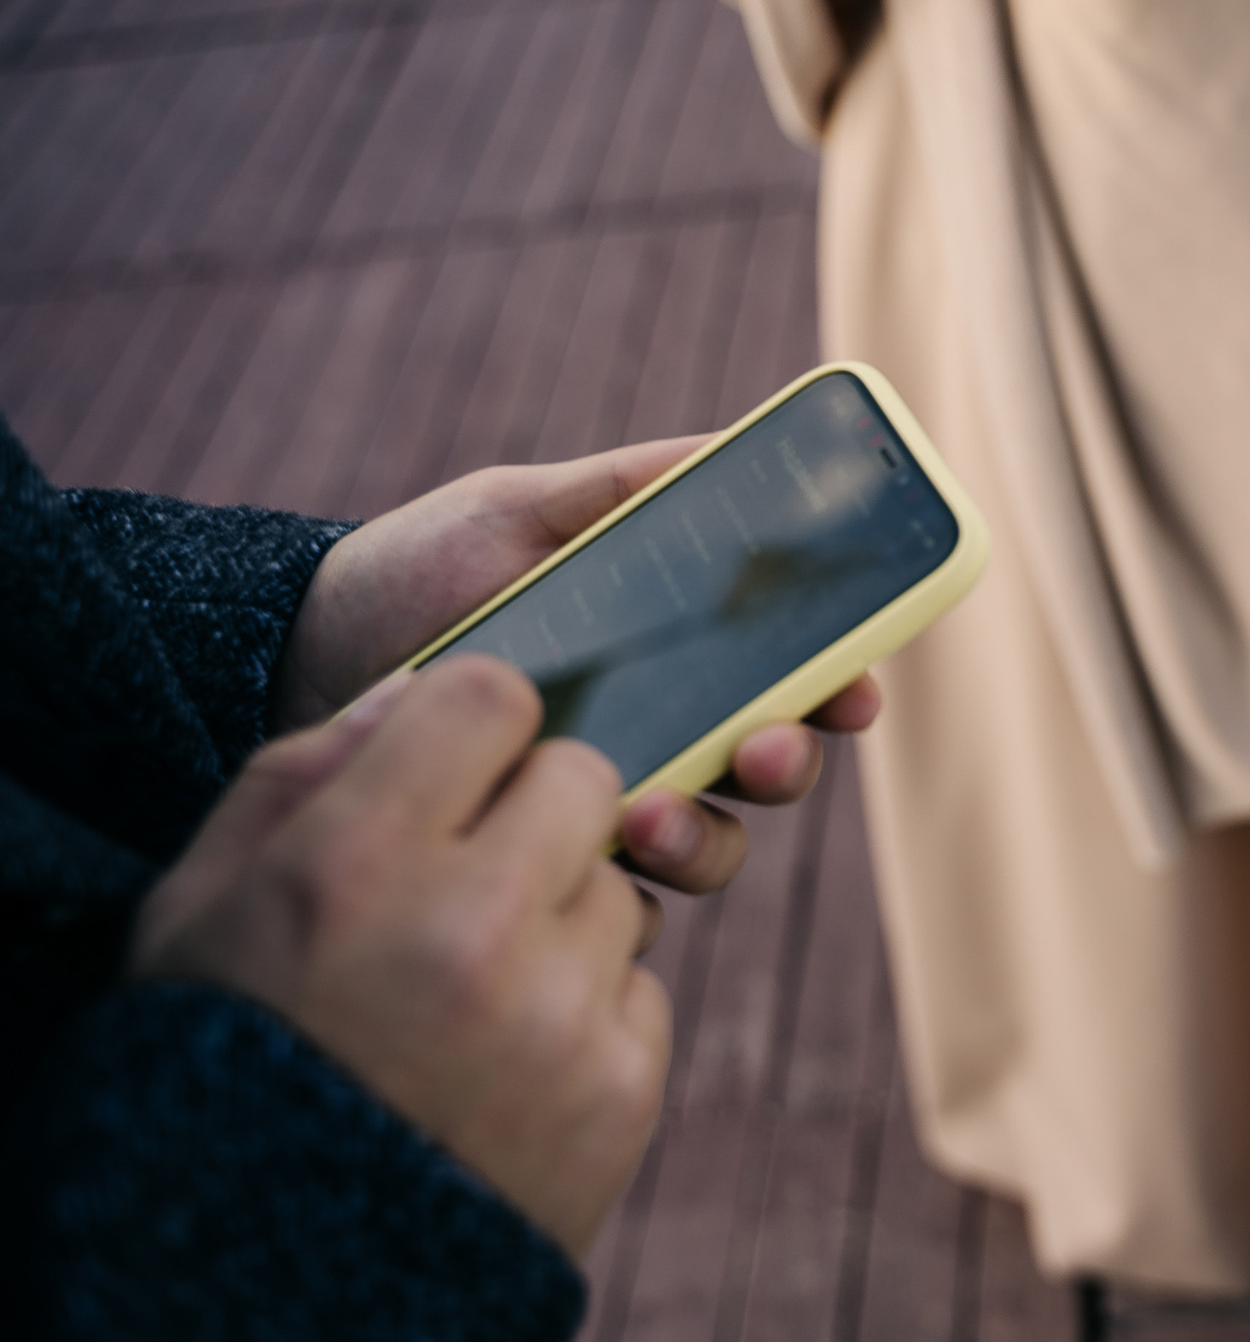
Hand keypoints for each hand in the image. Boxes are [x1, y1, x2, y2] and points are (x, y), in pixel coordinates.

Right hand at [134, 658, 667, 1254]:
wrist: (268, 1288)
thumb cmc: (223, 1062)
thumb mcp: (202, 906)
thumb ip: (303, 775)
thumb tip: (418, 691)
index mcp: (355, 863)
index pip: (492, 696)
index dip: (475, 726)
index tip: (457, 765)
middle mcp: (472, 927)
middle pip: (585, 776)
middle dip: (534, 809)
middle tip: (474, 870)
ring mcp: (561, 1013)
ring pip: (621, 882)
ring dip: (561, 913)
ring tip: (469, 984)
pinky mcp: (622, 1087)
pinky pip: (638, 983)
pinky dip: (583, 1007)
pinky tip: (499, 1054)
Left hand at [273, 437, 883, 894]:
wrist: (295, 660)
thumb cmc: (417, 572)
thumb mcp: (520, 509)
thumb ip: (630, 487)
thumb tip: (747, 444)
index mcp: (679, 645)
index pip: (794, 670)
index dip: (842, 684)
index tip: (854, 691)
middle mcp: (663, 729)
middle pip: (773, 763)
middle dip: (784, 765)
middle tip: (757, 753)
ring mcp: (610, 802)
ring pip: (712, 841)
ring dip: (705, 834)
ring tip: (646, 815)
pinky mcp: (548, 870)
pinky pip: (621, 905)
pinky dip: (622, 893)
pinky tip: (582, 869)